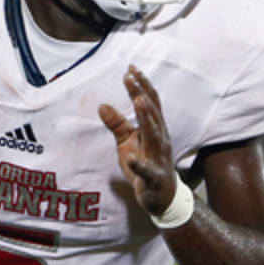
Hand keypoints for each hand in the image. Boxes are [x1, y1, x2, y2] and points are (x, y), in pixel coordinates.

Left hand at [98, 65, 177, 215]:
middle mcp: (160, 139)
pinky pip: (146, 170)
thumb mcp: (127, 142)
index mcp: (155, 129)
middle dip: (142, 93)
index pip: (150, 102)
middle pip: (152, 113)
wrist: (161, 196)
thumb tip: (101, 105)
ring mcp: (158, 158)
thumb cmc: (144, 164)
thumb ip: (117, 124)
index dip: (141, 85)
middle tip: (131, 76)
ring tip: (138, 100)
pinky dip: (138, 163)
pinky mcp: (152, 177)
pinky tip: (129, 156)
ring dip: (146, 118)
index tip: (130, 68)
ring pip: (154, 135)